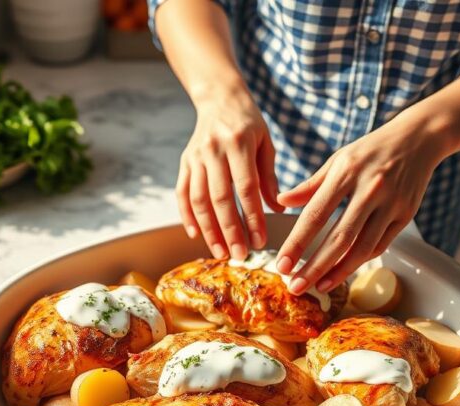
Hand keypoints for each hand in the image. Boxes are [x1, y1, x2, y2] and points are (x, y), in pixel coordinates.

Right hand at [177, 87, 282, 259]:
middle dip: (230, 230)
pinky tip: (196, 234)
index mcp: (239, 143)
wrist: (219, 98)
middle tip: (239, 254)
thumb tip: (277, 210)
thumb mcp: (266, 144)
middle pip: (220, 197)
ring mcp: (196, 156)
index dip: (253, 217)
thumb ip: (269, 177)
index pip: (247, 188)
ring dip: (208, 229)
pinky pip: (182, 193)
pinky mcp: (184, 162)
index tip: (260, 240)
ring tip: (220, 251)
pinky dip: (187, 216)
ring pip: (198, 199)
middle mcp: (214, 150)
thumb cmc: (248, 123)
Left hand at [274, 114, 447, 293]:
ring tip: (319, 286)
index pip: (315, 215)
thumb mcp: (337, 160)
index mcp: (346, 172)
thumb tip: (281, 201)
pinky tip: (343, 270)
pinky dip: (360, 260)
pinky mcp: (406, 214)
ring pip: (363, 248)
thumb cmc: (370, 150)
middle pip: (339, 238)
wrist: (418, 138)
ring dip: (339, 272)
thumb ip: (310, 185)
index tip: (282, 264)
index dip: (297, 244)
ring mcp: (391, 203)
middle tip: (296, 286)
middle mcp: (370, 189)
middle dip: (315, 267)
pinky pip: (380, 244)